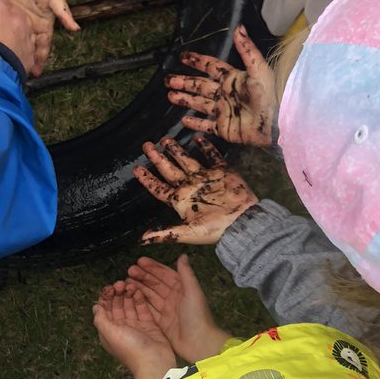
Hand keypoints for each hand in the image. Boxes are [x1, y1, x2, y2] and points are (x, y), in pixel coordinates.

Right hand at [0, 0, 35, 73]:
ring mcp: (27, 33)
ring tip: (1, 47)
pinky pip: (26, 47)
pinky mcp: (32, 52)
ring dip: (13, 34)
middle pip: (11, 10)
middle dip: (2, 18)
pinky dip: (19, 51)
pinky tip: (8, 59)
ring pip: (22, 28)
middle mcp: (16, 16)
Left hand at [6, 0, 79, 73]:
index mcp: (44, 24)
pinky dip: (1, 37)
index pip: (43, 45)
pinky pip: (4, 27)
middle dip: (26, 59)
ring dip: (13, 51)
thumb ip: (64, 14)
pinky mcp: (7, 12)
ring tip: (6, 65)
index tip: (37, 71)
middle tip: (20, 74)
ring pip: (16, 39)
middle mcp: (32, 24)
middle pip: (29, 46)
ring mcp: (19, 19)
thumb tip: (76, 29)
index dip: (40, 58)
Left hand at [93, 282, 175, 378]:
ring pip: (129, 305)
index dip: (105, 298)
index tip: (109, 288)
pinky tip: (138, 290)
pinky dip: (139, 299)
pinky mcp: (149, 323)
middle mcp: (121, 327)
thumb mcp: (110, 333)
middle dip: (117, 293)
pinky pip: (142, 308)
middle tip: (120, 284)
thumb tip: (95, 306)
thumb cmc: (130, 348)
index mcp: (109, 330)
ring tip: (129, 285)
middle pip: (117, 305)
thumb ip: (101, 319)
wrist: (154, 361)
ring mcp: (135, 325)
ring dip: (128, 294)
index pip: (105, 309)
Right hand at [126, 255, 229, 362]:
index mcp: (182, 289)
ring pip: (150, 295)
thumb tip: (182, 255)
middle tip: (129, 271)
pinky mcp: (161, 322)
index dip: (153, 267)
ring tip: (126, 281)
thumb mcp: (193, 292)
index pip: (165, 274)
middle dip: (143, 276)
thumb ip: (186, 273)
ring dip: (139, 287)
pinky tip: (129, 296)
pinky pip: (148, 309)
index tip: (140, 261)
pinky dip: (139, 302)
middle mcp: (173, 298)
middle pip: (156, 284)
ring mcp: (166, 310)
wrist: (199, 342)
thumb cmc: (197, 315)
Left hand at [134, 135, 258, 243]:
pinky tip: (197, 137)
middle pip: (169, 170)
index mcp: (180, 200)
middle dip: (157, 158)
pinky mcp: (222, 172)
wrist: (243, 223)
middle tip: (146, 144)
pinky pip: (212, 156)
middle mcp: (190, 187)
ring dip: (176, 150)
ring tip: (165, 139)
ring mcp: (206, 178)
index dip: (147, 179)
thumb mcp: (187, 233)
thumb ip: (164, 234)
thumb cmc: (215, 229)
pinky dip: (205, 147)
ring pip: (186, 160)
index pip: (159, 188)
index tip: (136, 168)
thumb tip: (141, 241)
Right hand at [166, 25, 275, 145]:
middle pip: (200, 85)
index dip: (197, 61)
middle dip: (184, 82)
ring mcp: (224, 112)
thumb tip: (238, 27)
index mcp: (233, 79)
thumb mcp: (259, 69)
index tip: (183, 56)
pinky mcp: (225, 129)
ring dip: (185, 100)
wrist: (277, 123)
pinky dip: (195, 124)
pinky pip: (206, 126)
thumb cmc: (271, 94)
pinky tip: (184, 121)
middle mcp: (226, 94)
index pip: (211, 67)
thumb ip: (247, 49)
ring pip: (200, 104)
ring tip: (170, 96)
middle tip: (168, 80)